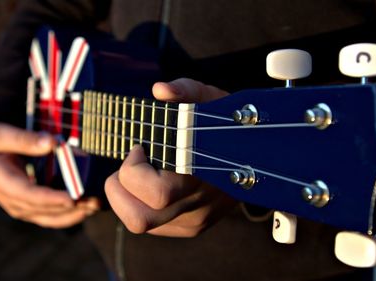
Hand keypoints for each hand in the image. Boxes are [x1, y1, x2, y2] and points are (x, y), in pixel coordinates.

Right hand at [0, 123, 98, 227]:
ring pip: (49, 217)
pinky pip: (51, 215)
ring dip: (74, 214)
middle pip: (43, 210)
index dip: (51, 199)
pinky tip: (88, 207)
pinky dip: (70, 214)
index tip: (72, 198)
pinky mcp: (29, 206)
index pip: (28, 195)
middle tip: (94, 200)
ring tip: (96, 205)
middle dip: (70, 208)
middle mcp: (11, 200)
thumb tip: (51, 142)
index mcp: (2, 182)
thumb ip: (24, 139)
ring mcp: (20, 206)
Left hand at [105, 78, 236, 236]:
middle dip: (119, 190)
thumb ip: (185, 90)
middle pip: (138, 219)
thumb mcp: (209, 100)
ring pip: (139, 224)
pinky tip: (150, 184)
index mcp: (202, 177)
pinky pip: (151, 225)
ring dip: (125, 198)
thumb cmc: (226, 124)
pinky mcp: (191, 227)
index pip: (156, 193)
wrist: (257, 154)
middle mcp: (198, 207)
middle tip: (131, 165)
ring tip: (136, 175)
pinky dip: (139, 204)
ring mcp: (195, 221)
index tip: (140, 147)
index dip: (135, 171)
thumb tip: (160, 90)